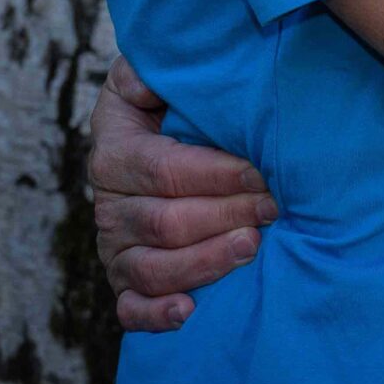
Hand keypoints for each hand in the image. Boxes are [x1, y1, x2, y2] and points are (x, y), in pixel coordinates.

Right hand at [89, 55, 276, 330]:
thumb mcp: (157, 75)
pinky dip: (156, 315)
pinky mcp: (126, 282)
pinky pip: (131, 309)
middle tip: (274, 210)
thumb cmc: (174, 103)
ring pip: (152, 268)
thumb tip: (147, 74)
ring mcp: (116, 248)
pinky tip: (189, 311)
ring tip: (251, 248)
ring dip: (204, 262)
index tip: (262, 172)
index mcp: (116, 153)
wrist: (168, 139)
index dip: (215, 174)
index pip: (163, 170)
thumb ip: (153, 68)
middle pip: (164, 222)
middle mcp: (110, 205)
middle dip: (224, 216)